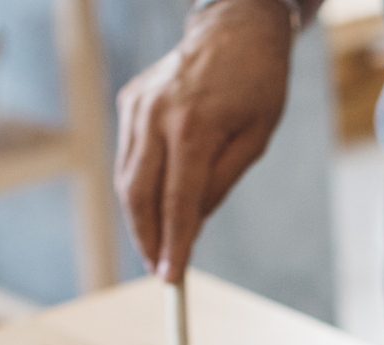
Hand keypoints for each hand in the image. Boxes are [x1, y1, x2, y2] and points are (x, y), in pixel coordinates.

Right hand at [115, 1, 293, 283]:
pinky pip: (129, 155)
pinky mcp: (130, 101)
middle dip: (147, 239)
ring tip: (157, 246)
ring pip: (127, 178)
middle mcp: (157, 116)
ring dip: (140, 218)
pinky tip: (156, 202)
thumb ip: (220, 184)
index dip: (174, 244)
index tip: (172, 278)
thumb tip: (191, 226)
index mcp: (194, 128)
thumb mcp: (255, 141)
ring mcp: (138, 106)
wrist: (235, 27)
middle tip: (160, 269)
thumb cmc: (257, 84)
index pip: (178, 202)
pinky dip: (140, 185)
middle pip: (139, 194)